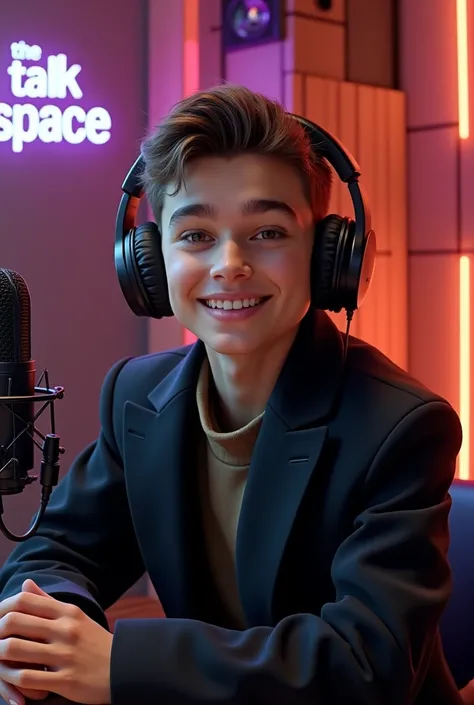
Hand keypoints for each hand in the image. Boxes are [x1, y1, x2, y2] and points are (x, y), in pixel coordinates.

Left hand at [0, 579, 112, 704]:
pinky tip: (10, 678)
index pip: (24, 601)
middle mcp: (65, 629)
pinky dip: (12, 678)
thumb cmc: (94, 641)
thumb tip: (26, 583)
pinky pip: (27, 678)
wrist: (123, 668)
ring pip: (15, 649)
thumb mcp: (75, 616)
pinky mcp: (66, 680)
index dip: (2, 608)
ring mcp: (65, 654)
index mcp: (67, 611)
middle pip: (14, 621)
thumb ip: (48, 601)